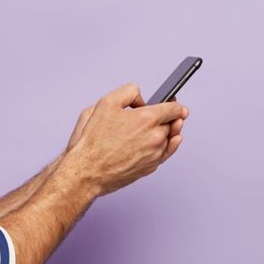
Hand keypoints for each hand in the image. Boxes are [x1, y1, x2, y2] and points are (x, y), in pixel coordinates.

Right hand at [66, 83, 187, 197]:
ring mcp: (155, 154)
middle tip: (160, 115)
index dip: (175, 104)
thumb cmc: (93, 140)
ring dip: (166, 132)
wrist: (88, 170)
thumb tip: (142, 99)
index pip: (175, 109)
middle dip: (167, 118)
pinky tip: (164, 141)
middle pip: (173, 123)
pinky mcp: (151, 167)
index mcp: (148, 119)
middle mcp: (156, 137)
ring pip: (170, 139)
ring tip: (157, 128)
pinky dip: (166, 146)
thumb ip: (129, 92)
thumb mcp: (106, 103)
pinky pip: (165, 153)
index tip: (174, 104)